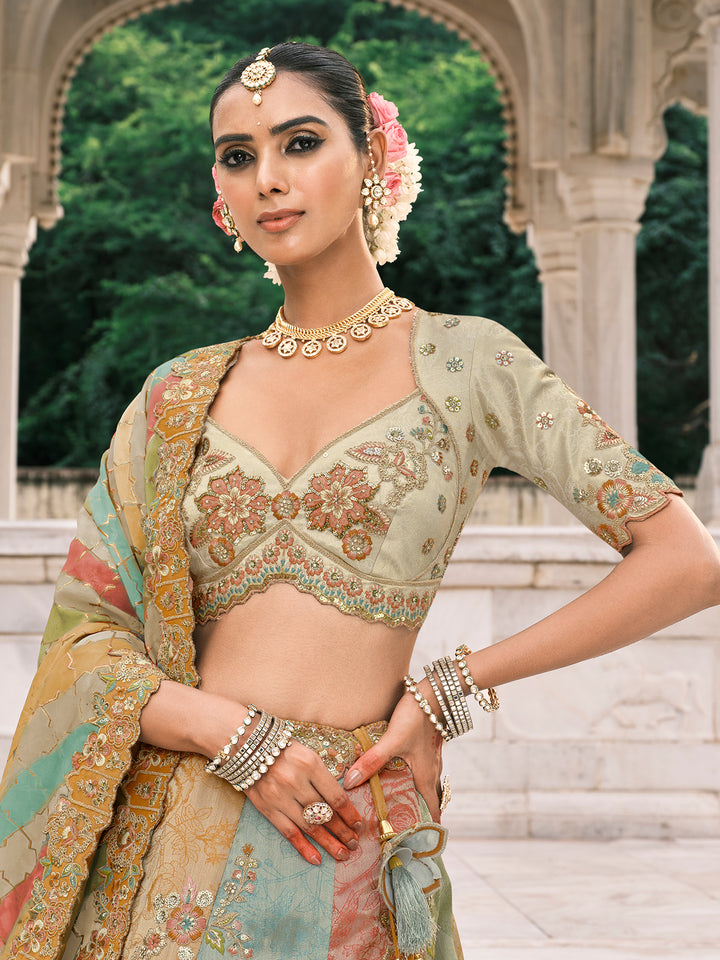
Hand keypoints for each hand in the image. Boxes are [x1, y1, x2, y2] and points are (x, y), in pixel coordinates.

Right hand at [242, 739, 362, 865]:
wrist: (246, 745)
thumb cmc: (282, 748)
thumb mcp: (307, 754)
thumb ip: (322, 776)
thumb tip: (341, 802)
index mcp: (310, 765)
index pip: (336, 797)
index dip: (350, 814)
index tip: (359, 825)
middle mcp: (296, 782)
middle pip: (325, 814)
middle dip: (343, 831)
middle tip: (355, 844)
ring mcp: (280, 797)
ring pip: (310, 827)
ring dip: (329, 843)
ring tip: (342, 854)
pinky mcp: (267, 808)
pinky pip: (288, 832)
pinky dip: (303, 848)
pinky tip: (317, 859)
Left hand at [343, 686, 443, 820]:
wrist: (433, 692)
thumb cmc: (416, 717)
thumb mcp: (392, 741)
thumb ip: (372, 761)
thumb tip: (350, 782)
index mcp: (426, 777)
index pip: (430, 811)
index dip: (425, 830)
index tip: (413, 845)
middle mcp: (431, 772)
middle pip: (425, 801)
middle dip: (413, 816)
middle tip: (394, 829)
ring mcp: (430, 759)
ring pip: (422, 786)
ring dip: (411, 798)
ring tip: (391, 807)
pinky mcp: (425, 748)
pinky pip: (419, 772)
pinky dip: (409, 781)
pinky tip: (394, 776)